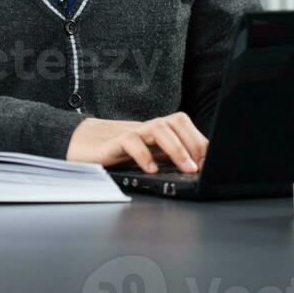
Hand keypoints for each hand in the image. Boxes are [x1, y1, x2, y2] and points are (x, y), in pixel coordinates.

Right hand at [66, 112, 207, 173]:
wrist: (81, 145)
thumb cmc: (118, 153)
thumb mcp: (148, 157)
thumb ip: (167, 159)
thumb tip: (197, 171)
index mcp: (159, 132)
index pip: (185, 125)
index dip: (200, 141)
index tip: (212, 162)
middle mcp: (147, 129)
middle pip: (177, 121)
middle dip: (194, 142)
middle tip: (201, 167)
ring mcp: (131, 133)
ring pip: (158, 127)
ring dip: (177, 148)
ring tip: (187, 169)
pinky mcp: (113, 143)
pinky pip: (131, 141)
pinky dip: (144, 154)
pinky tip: (151, 169)